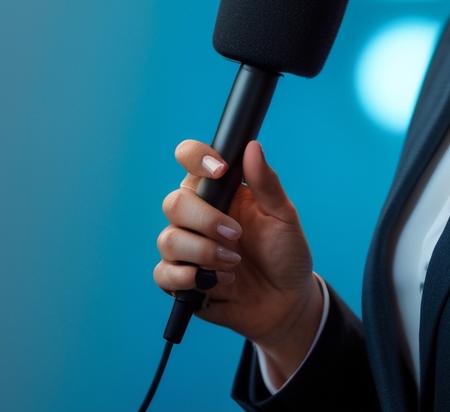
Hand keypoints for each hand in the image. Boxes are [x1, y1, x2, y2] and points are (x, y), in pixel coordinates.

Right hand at [154, 139, 323, 379]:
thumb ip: (266, 183)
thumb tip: (252, 146)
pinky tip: (215, 282)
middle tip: (237, 234)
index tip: (220, 169)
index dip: (195, 157)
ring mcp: (187, 249)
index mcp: (220, 193)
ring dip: (202, 252)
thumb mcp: (283, 217)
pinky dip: (187, 278)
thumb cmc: (285, 254)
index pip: (191, 161)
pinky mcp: (181, 280)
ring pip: (167, 240)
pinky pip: (163, 274)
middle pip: (174, 203)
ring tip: (233, 264)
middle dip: (205, 220)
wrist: (287, 302)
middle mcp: (198, 216)